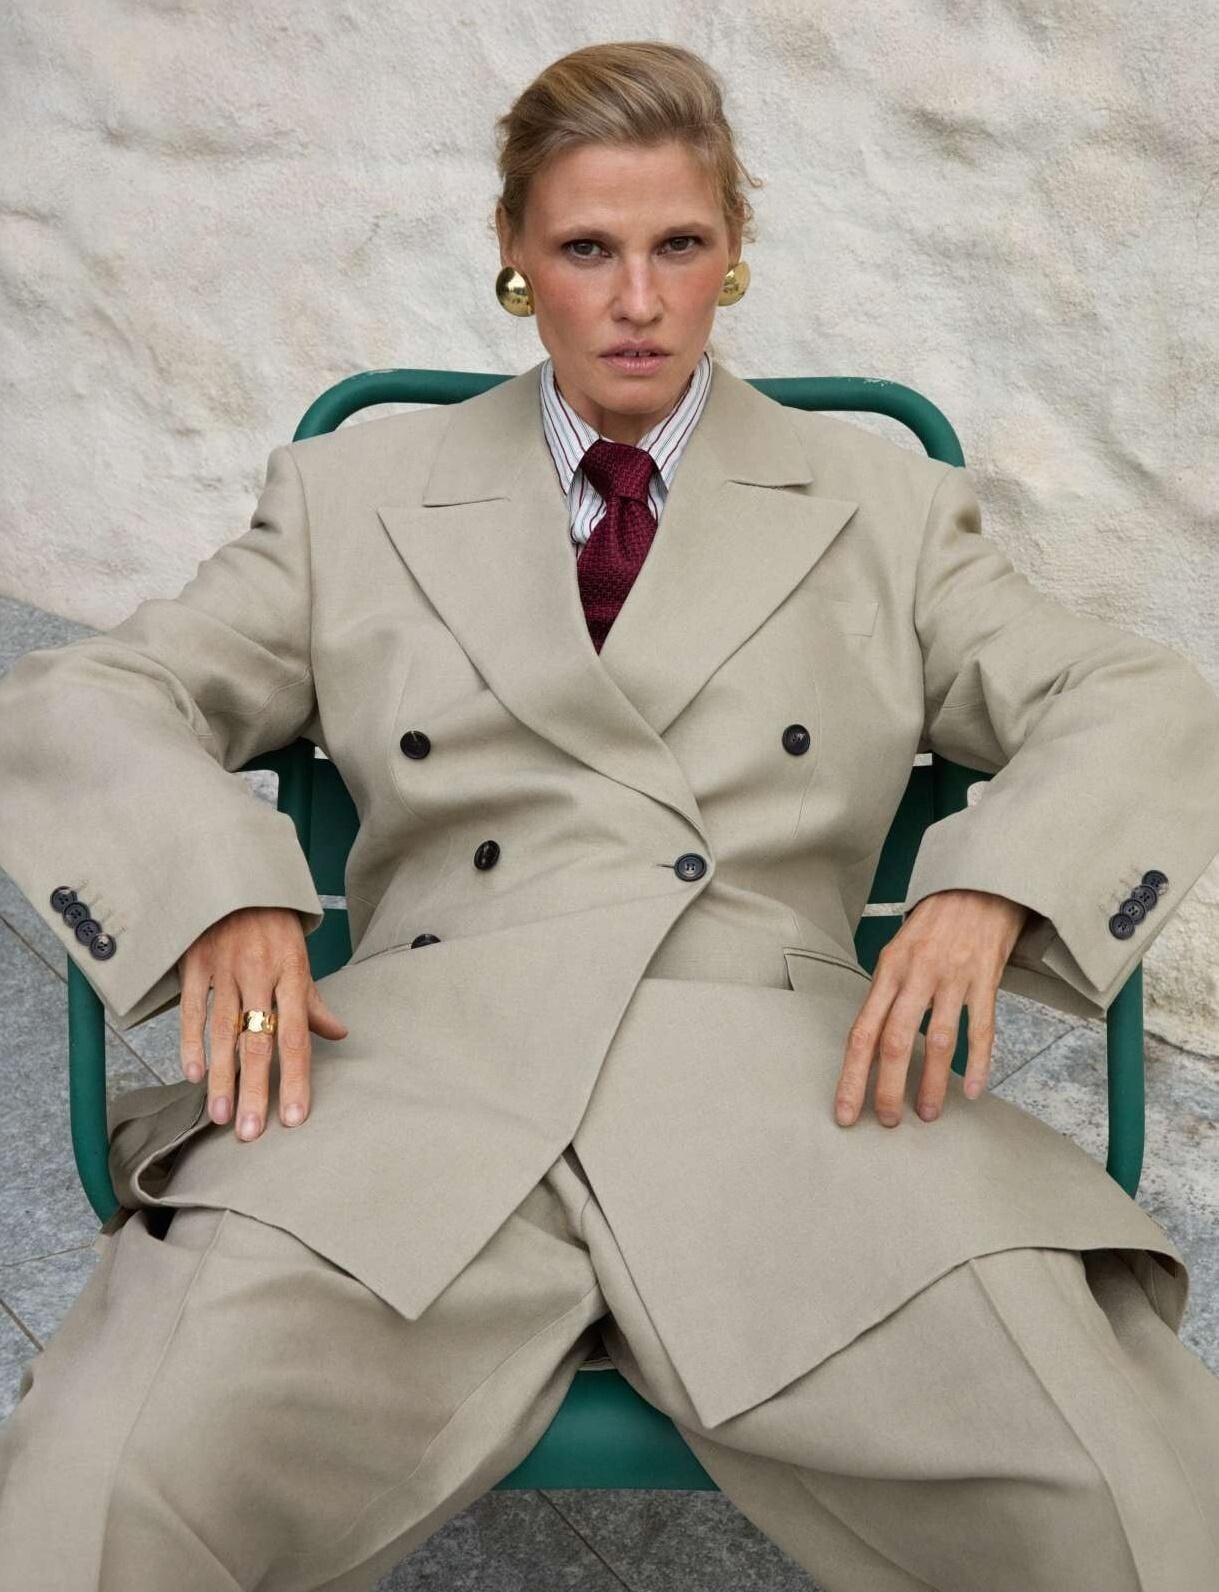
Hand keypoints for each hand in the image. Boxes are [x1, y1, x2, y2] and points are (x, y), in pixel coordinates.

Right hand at [177, 906, 348, 1140]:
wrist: (238, 876)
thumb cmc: (273, 923)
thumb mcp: (299, 956)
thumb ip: (313, 1001)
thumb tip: (339, 1034)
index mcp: (292, 974)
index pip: (297, 1037)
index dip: (297, 1079)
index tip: (294, 1118)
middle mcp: (260, 974)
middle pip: (258, 1042)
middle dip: (255, 1090)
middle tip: (250, 1134)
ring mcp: (225, 969)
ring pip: (223, 1032)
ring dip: (221, 1078)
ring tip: (222, 1116)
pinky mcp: (195, 964)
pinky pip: (192, 1010)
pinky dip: (190, 1044)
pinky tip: (193, 1076)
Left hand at [834, 889, 1032, 1128]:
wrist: (978, 885)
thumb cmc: (934, 922)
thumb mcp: (898, 949)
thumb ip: (887, 993)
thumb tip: (874, 1041)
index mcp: (888, 970)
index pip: (862, 1031)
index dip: (852, 1076)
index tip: (845, 1110)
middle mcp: (916, 975)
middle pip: (894, 1042)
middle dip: (887, 1089)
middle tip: (886, 1121)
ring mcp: (952, 978)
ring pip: (938, 1041)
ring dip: (931, 1083)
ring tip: (927, 1113)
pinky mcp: (985, 979)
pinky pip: (982, 1029)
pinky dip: (978, 1063)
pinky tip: (971, 1089)